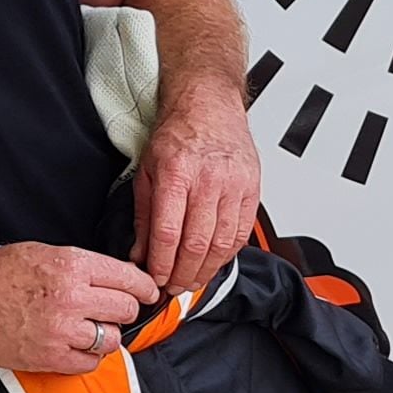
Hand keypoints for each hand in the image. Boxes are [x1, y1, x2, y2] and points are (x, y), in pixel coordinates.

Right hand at [0, 243, 163, 374]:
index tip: (148, 292)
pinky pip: (90, 363)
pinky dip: (88, 357)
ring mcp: (61, 330)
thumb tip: (117, 277)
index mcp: (70, 265)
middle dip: (124, 310)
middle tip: (113, 310)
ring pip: (111, 339)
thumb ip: (81, 265)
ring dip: (106, 335)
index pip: (128, 278)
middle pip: (125, 309)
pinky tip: (76, 345)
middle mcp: (70, 297)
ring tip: (90, 328)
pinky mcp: (50, 357)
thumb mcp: (41, 252)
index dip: (144, 286)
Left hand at [131, 81, 262, 296]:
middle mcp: (208, 179)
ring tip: (192, 281)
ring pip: (222, 244)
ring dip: (206, 270)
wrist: (210, 105)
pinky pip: (241, 234)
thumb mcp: (147, 170)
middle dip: (183, 274)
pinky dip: (227, 255)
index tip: (156, 278)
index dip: (162, 264)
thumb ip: (143, 215)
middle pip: (197, 243)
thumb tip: (140, 253)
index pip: (169, 232)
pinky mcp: (252, 190)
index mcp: (177, 172)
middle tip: (173, 287)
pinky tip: (214, 262)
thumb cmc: (178, 133)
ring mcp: (234, 185)